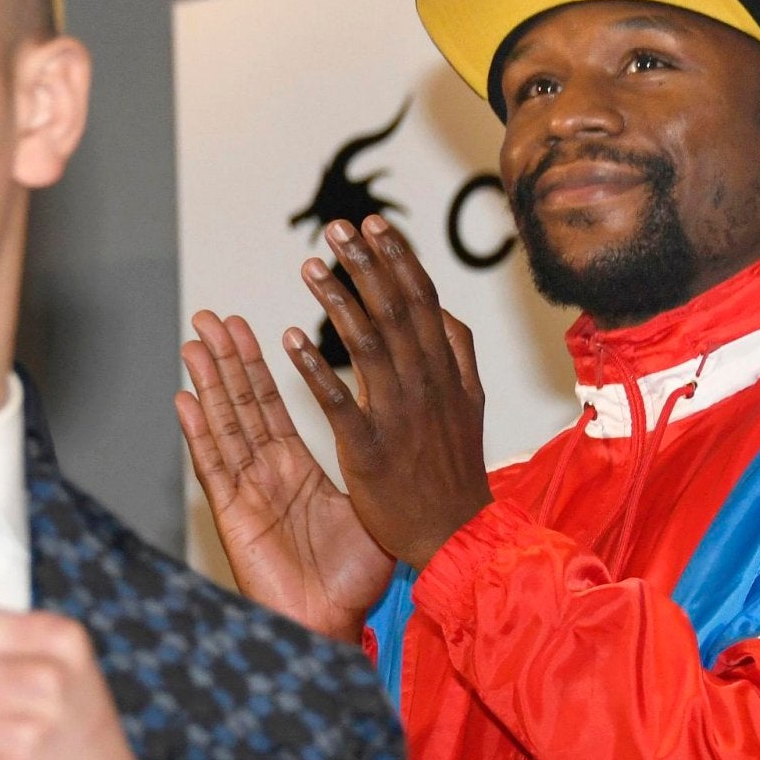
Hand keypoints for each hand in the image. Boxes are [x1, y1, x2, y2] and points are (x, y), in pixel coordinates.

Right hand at [178, 310, 393, 638]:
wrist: (331, 626)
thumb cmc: (352, 583)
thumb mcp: (369, 510)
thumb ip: (369, 469)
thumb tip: (394, 433)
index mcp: (297, 472)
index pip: (270, 407)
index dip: (255, 367)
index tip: (243, 329)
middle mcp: (266, 475)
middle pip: (241, 407)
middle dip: (225, 361)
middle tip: (210, 319)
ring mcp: (246, 492)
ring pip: (223, 427)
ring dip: (208, 384)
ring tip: (194, 344)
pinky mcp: (232, 515)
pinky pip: (215, 466)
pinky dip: (199, 433)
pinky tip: (186, 400)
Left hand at [281, 216, 491, 569]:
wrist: (455, 535)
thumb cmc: (456, 470)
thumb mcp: (470, 404)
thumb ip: (457, 354)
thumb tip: (442, 310)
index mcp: (445, 371)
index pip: (421, 300)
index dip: (397, 259)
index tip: (373, 225)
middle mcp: (424, 384)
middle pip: (393, 310)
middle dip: (365, 264)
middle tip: (336, 228)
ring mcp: (398, 415)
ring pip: (367, 345)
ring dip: (337, 301)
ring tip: (310, 268)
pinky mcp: (369, 449)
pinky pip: (338, 402)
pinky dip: (314, 368)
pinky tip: (289, 340)